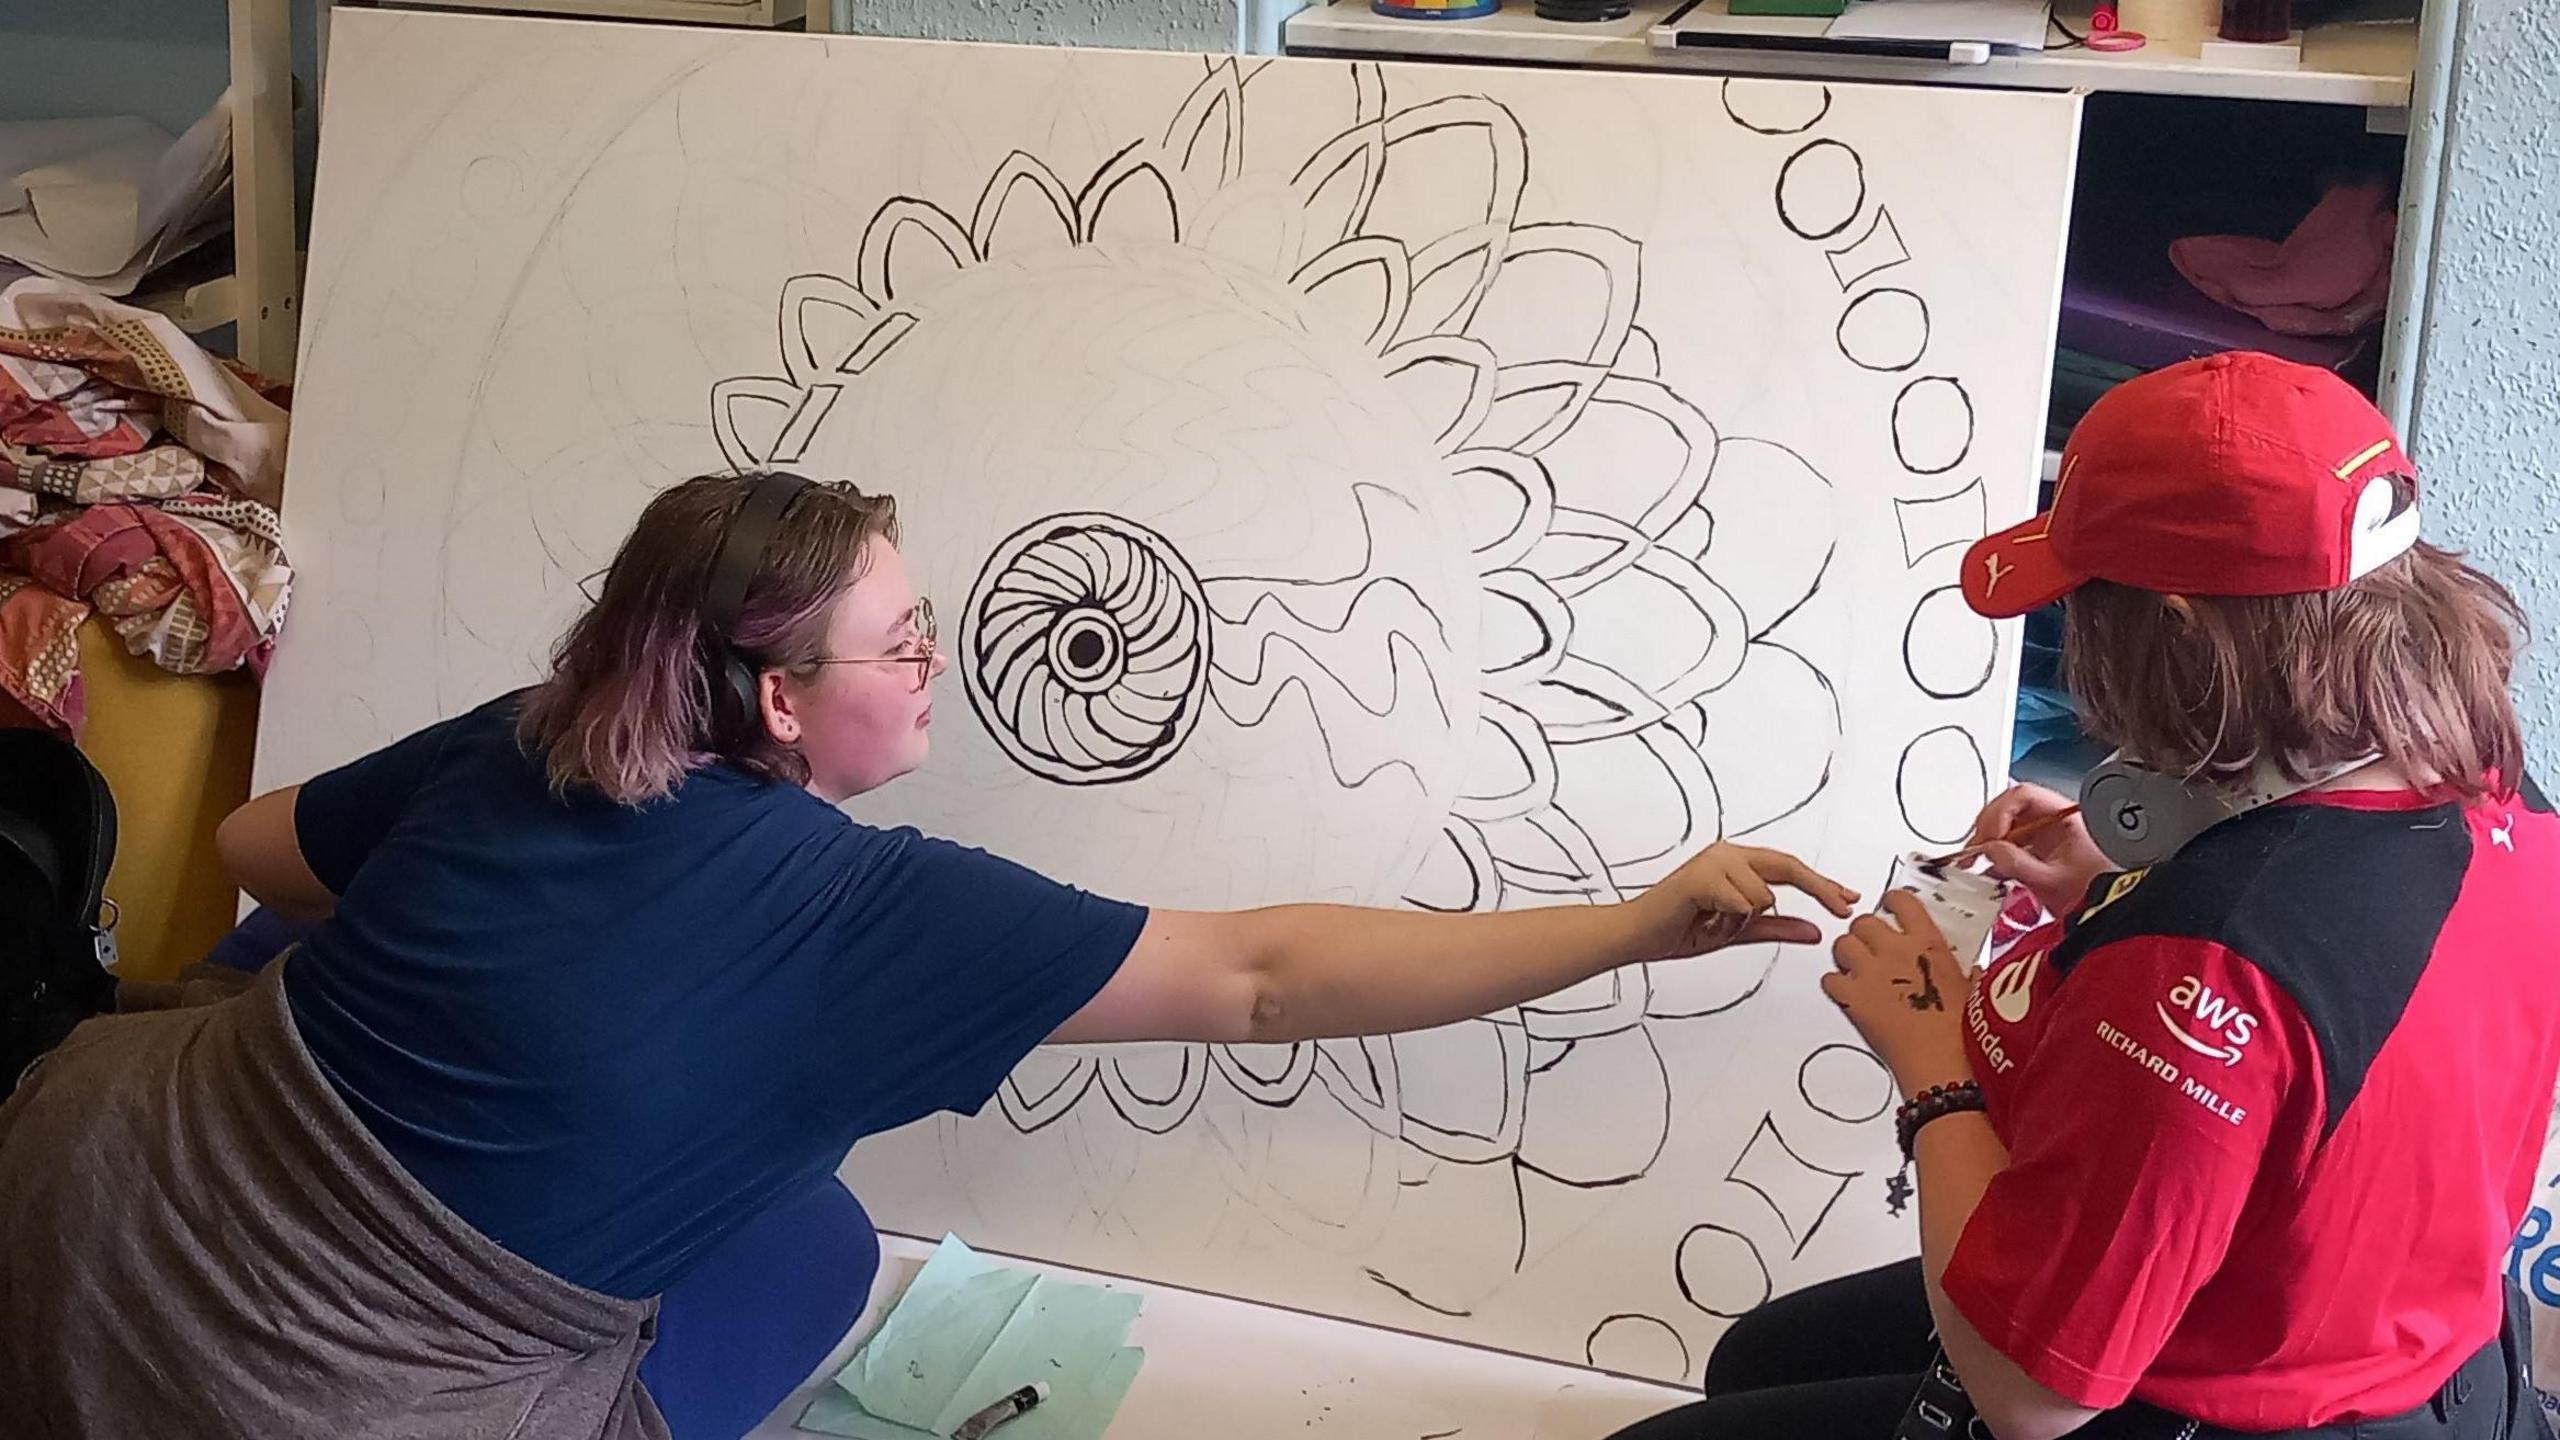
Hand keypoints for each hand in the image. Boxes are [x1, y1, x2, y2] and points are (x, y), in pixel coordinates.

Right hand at [1630, 843, 1857, 961]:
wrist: (1637, 936)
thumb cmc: (1680, 929)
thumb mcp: (1739, 931)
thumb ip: (1777, 928)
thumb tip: (1815, 931)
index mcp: (1736, 862)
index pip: (1788, 868)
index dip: (1821, 883)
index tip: (1849, 898)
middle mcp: (1727, 853)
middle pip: (1788, 866)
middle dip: (1820, 888)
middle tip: (1843, 909)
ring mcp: (1714, 861)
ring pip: (1763, 895)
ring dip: (1743, 920)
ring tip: (1712, 923)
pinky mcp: (1702, 876)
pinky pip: (1742, 904)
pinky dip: (1728, 922)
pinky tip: (1702, 920)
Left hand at [1822, 891, 1973, 1093]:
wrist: (1942, 1066)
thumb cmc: (1961, 1034)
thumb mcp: (1972, 991)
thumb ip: (1965, 972)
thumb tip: (1973, 971)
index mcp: (1927, 943)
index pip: (1901, 901)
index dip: (1891, 902)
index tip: (1888, 906)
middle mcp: (1895, 951)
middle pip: (1864, 921)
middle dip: (1865, 933)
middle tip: (1872, 947)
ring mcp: (1870, 974)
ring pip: (1842, 944)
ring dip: (1847, 955)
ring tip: (1857, 969)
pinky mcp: (1851, 999)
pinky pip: (1829, 979)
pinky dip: (1835, 985)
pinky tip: (1848, 994)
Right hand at [1970, 783, 2109, 917]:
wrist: (2109, 911)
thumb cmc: (2094, 892)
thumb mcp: (2051, 879)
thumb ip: (2017, 863)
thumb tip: (1989, 850)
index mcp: (2063, 817)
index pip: (2023, 795)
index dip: (2000, 811)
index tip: (1990, 835)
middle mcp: (2053, 821)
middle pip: (2011, 808)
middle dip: (1988, 826)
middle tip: (1977, 847)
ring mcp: (2046, 835)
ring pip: (2008, 825)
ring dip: (1988, 840)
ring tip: (1976, 858)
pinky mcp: (2039, 851)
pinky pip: (2011, 843)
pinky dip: (1996, 853)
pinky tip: (1989, 868)